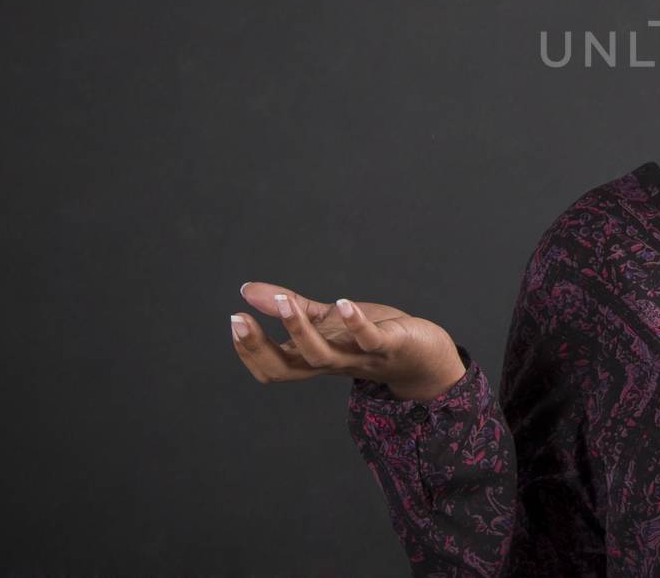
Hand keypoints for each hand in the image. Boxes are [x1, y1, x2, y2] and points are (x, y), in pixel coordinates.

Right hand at [229, 281, 467, 401]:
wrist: (424, 357)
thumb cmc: (373, 337)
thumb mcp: (328, 321)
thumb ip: (294, 309)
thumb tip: (247, 290)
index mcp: (315, 359)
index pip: (272, 367)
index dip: (249, 350)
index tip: (234, 321)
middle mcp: (333, 363)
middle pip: (287, 368)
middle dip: (258, 347)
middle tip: (238, 320)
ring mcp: (360, 357)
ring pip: (321, 355)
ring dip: (299, 329)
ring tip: (284, 302)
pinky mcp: (389, 346)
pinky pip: (369, 340)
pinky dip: (354, 324)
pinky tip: (342, 303)